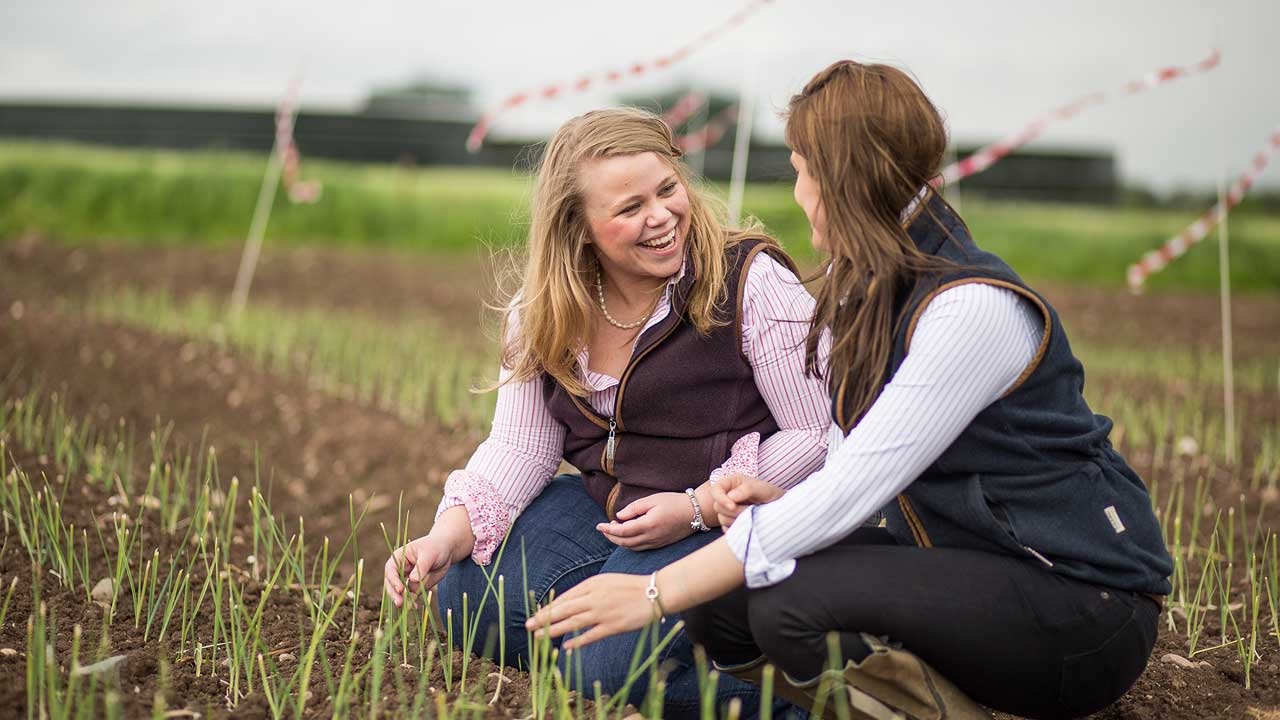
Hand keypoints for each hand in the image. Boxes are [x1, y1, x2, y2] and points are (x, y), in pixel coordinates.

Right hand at [384, 534, 453, 607]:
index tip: (400, 589)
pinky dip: (412, 602)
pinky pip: (410, 596)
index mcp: (398, 558)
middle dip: (395, 594)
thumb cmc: (435, 548)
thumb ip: (421, 567)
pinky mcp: (414, 587)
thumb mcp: (429, 554)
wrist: (445, 552)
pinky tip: (417, 606)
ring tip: (412, 606)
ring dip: (403, 600)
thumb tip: (412, 580)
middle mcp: (399, 570)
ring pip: (400, 592)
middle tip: (399, 603)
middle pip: (391, 584)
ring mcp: (406, 580)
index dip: (393, 580)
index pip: (391, 570)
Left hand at [525, 573, 656, 648]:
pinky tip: (565, 646)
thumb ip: (589, 590)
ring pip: (573, 622)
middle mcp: (594, 597)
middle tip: (528, 625)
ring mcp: (603, 612)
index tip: (537, 614)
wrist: (654, 593)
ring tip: (538, 636)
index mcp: (593, 584)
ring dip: (553, 630)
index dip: (550, 607)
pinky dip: (577, 641)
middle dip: (544, 618)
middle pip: (564, 609)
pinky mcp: (613, 626)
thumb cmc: (630, 587)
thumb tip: (570, 602)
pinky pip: (590, 635)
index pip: (565, 597)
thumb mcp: (607, 582)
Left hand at [597, 492, 695, 549]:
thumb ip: (634, 508)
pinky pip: (640, 548)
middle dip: (611, 537)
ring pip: (631, 547)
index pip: (622, 531)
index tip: (599, 525)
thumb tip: (619, 516)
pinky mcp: (660, 545)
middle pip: (624, 542)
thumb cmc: (674, 502)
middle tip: (603, 528)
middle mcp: (651, 538)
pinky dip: (629, 544)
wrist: (695, 512)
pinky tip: (627, 536)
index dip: (608, 530)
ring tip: (612, 531)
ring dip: (619, 541)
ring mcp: (656, 543)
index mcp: (648, 525)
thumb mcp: (652, 499)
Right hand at [710, 475, 784, 528]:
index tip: (733, 506)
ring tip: (752, 515)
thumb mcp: (761, 488)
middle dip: (734, 511)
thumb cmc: (769, 494)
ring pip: (722, 519)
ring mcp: (727, 511)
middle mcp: (726, 496)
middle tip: (751, 510)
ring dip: (737, 520)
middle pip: (717, 507)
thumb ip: (746, 490)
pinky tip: (748, 524)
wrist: (779, 509)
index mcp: (730, 483)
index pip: (716, 490)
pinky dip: (737, 528)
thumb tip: (730, 497)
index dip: (721, 499)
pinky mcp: (730, 523)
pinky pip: (727, 529)